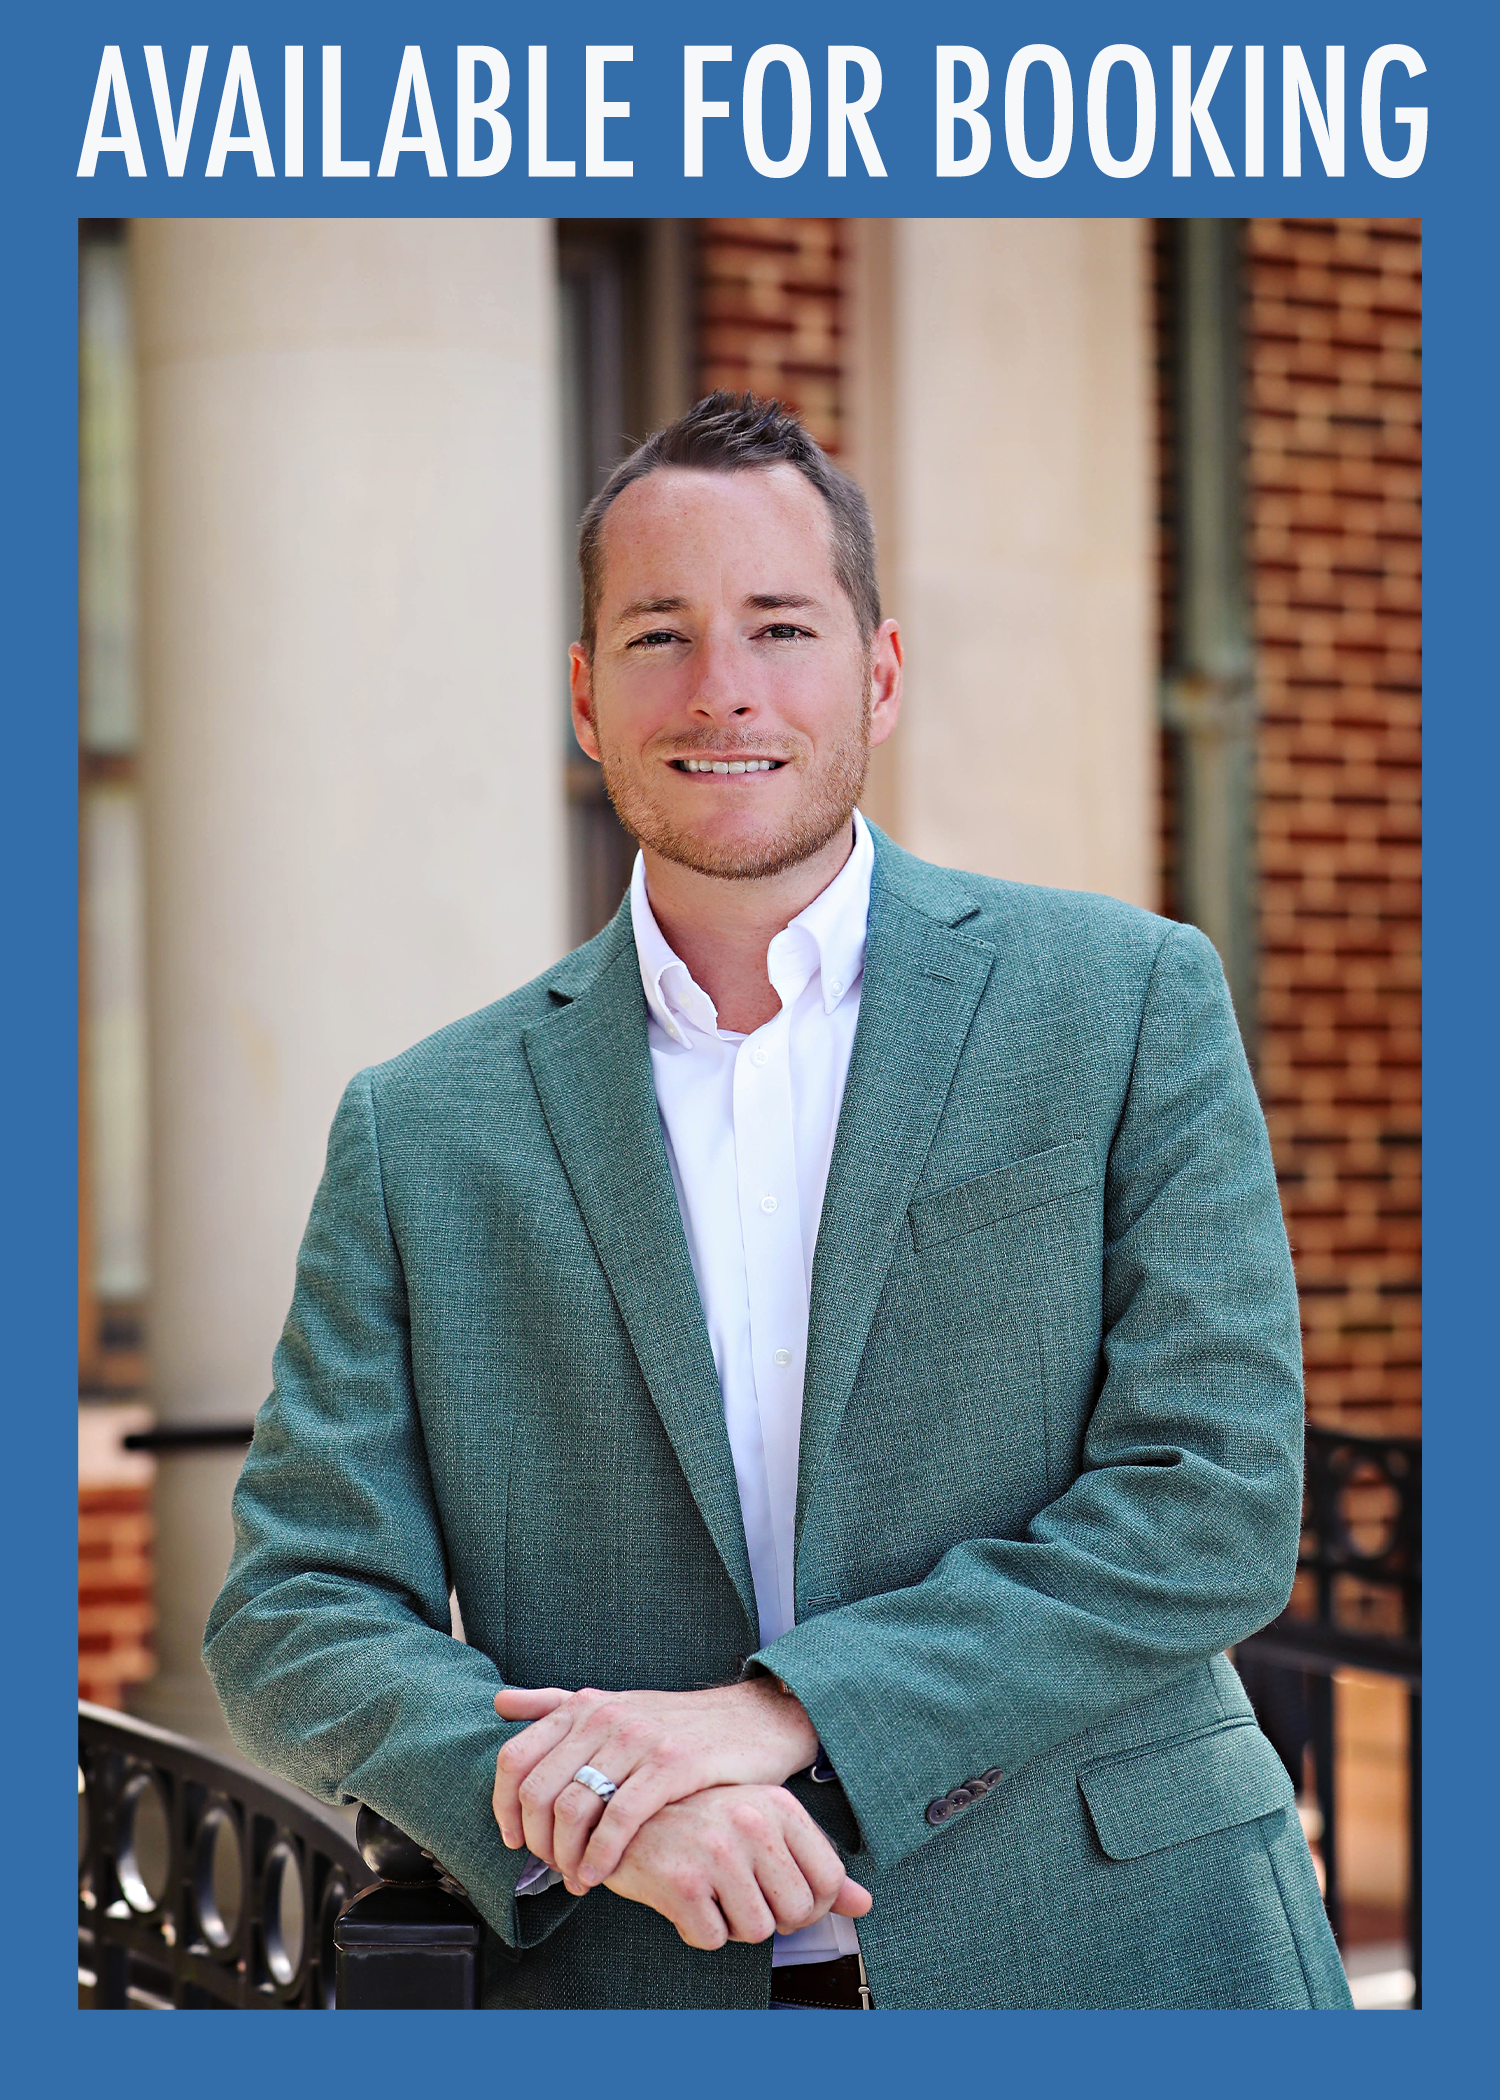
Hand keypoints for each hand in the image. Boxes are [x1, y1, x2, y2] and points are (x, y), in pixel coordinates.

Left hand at [492, 1678, 818, 1890]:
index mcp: (584, 1706)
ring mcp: (638, 1739)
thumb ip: (555, 1704)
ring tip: (577, 1879)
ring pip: (574, 1807)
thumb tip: (499, 1703)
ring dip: (566, 1857)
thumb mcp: (614, 1705)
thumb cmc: (676, 1724)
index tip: (514, 1840)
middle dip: (536, 1841)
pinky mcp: (673, 1764)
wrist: (752, 1720)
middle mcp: (605, 1716)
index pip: (515, 1758)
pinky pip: (621, 1818)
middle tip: (548, 1869)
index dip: (503, 1807)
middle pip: (538, 1790)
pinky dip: (602, 1855)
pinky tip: (601, 1876)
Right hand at [602, 1785, 871, 1950]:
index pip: (829, 1881)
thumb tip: (864, 1905)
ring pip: (757, 1931)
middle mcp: (752, 1822)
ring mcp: (717, 1851)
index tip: (778, 1895)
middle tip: (737, 1894)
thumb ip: (814, 1863)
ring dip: (732, 1923)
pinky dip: (697, 1930)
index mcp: (777, 1804)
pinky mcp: (682, 1882)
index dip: (809, 1904)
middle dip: (770, 1917)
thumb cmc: (695, 1817)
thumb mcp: (760, 1823)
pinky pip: (712, 1939)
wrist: (617, 1808)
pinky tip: (682, 1897)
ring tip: (710, 1891)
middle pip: (796, 1914)